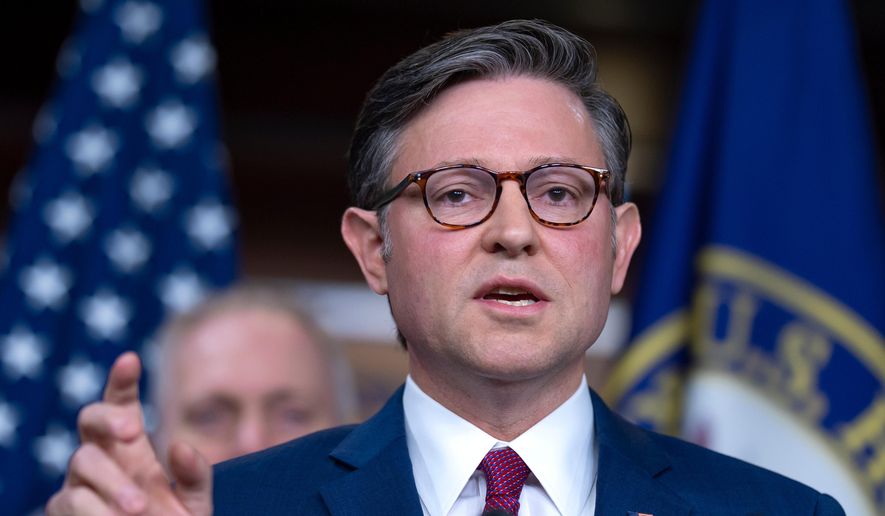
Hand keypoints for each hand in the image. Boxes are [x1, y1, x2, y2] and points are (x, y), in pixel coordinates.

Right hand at [46, 352, 212, 514]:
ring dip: (112, 482)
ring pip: (83, 461)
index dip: (122, 380)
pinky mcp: (65, 509)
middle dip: (108, 417)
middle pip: (90, 418)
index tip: (130, 359)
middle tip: (132, 430)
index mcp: (133, 446)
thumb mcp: (194, 502)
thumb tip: (180, 445)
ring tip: (140, 508)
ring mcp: (80, 481)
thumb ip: (195, 475)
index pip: (122, 403)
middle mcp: (103, 456)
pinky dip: (93, 510)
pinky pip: (70, 500)